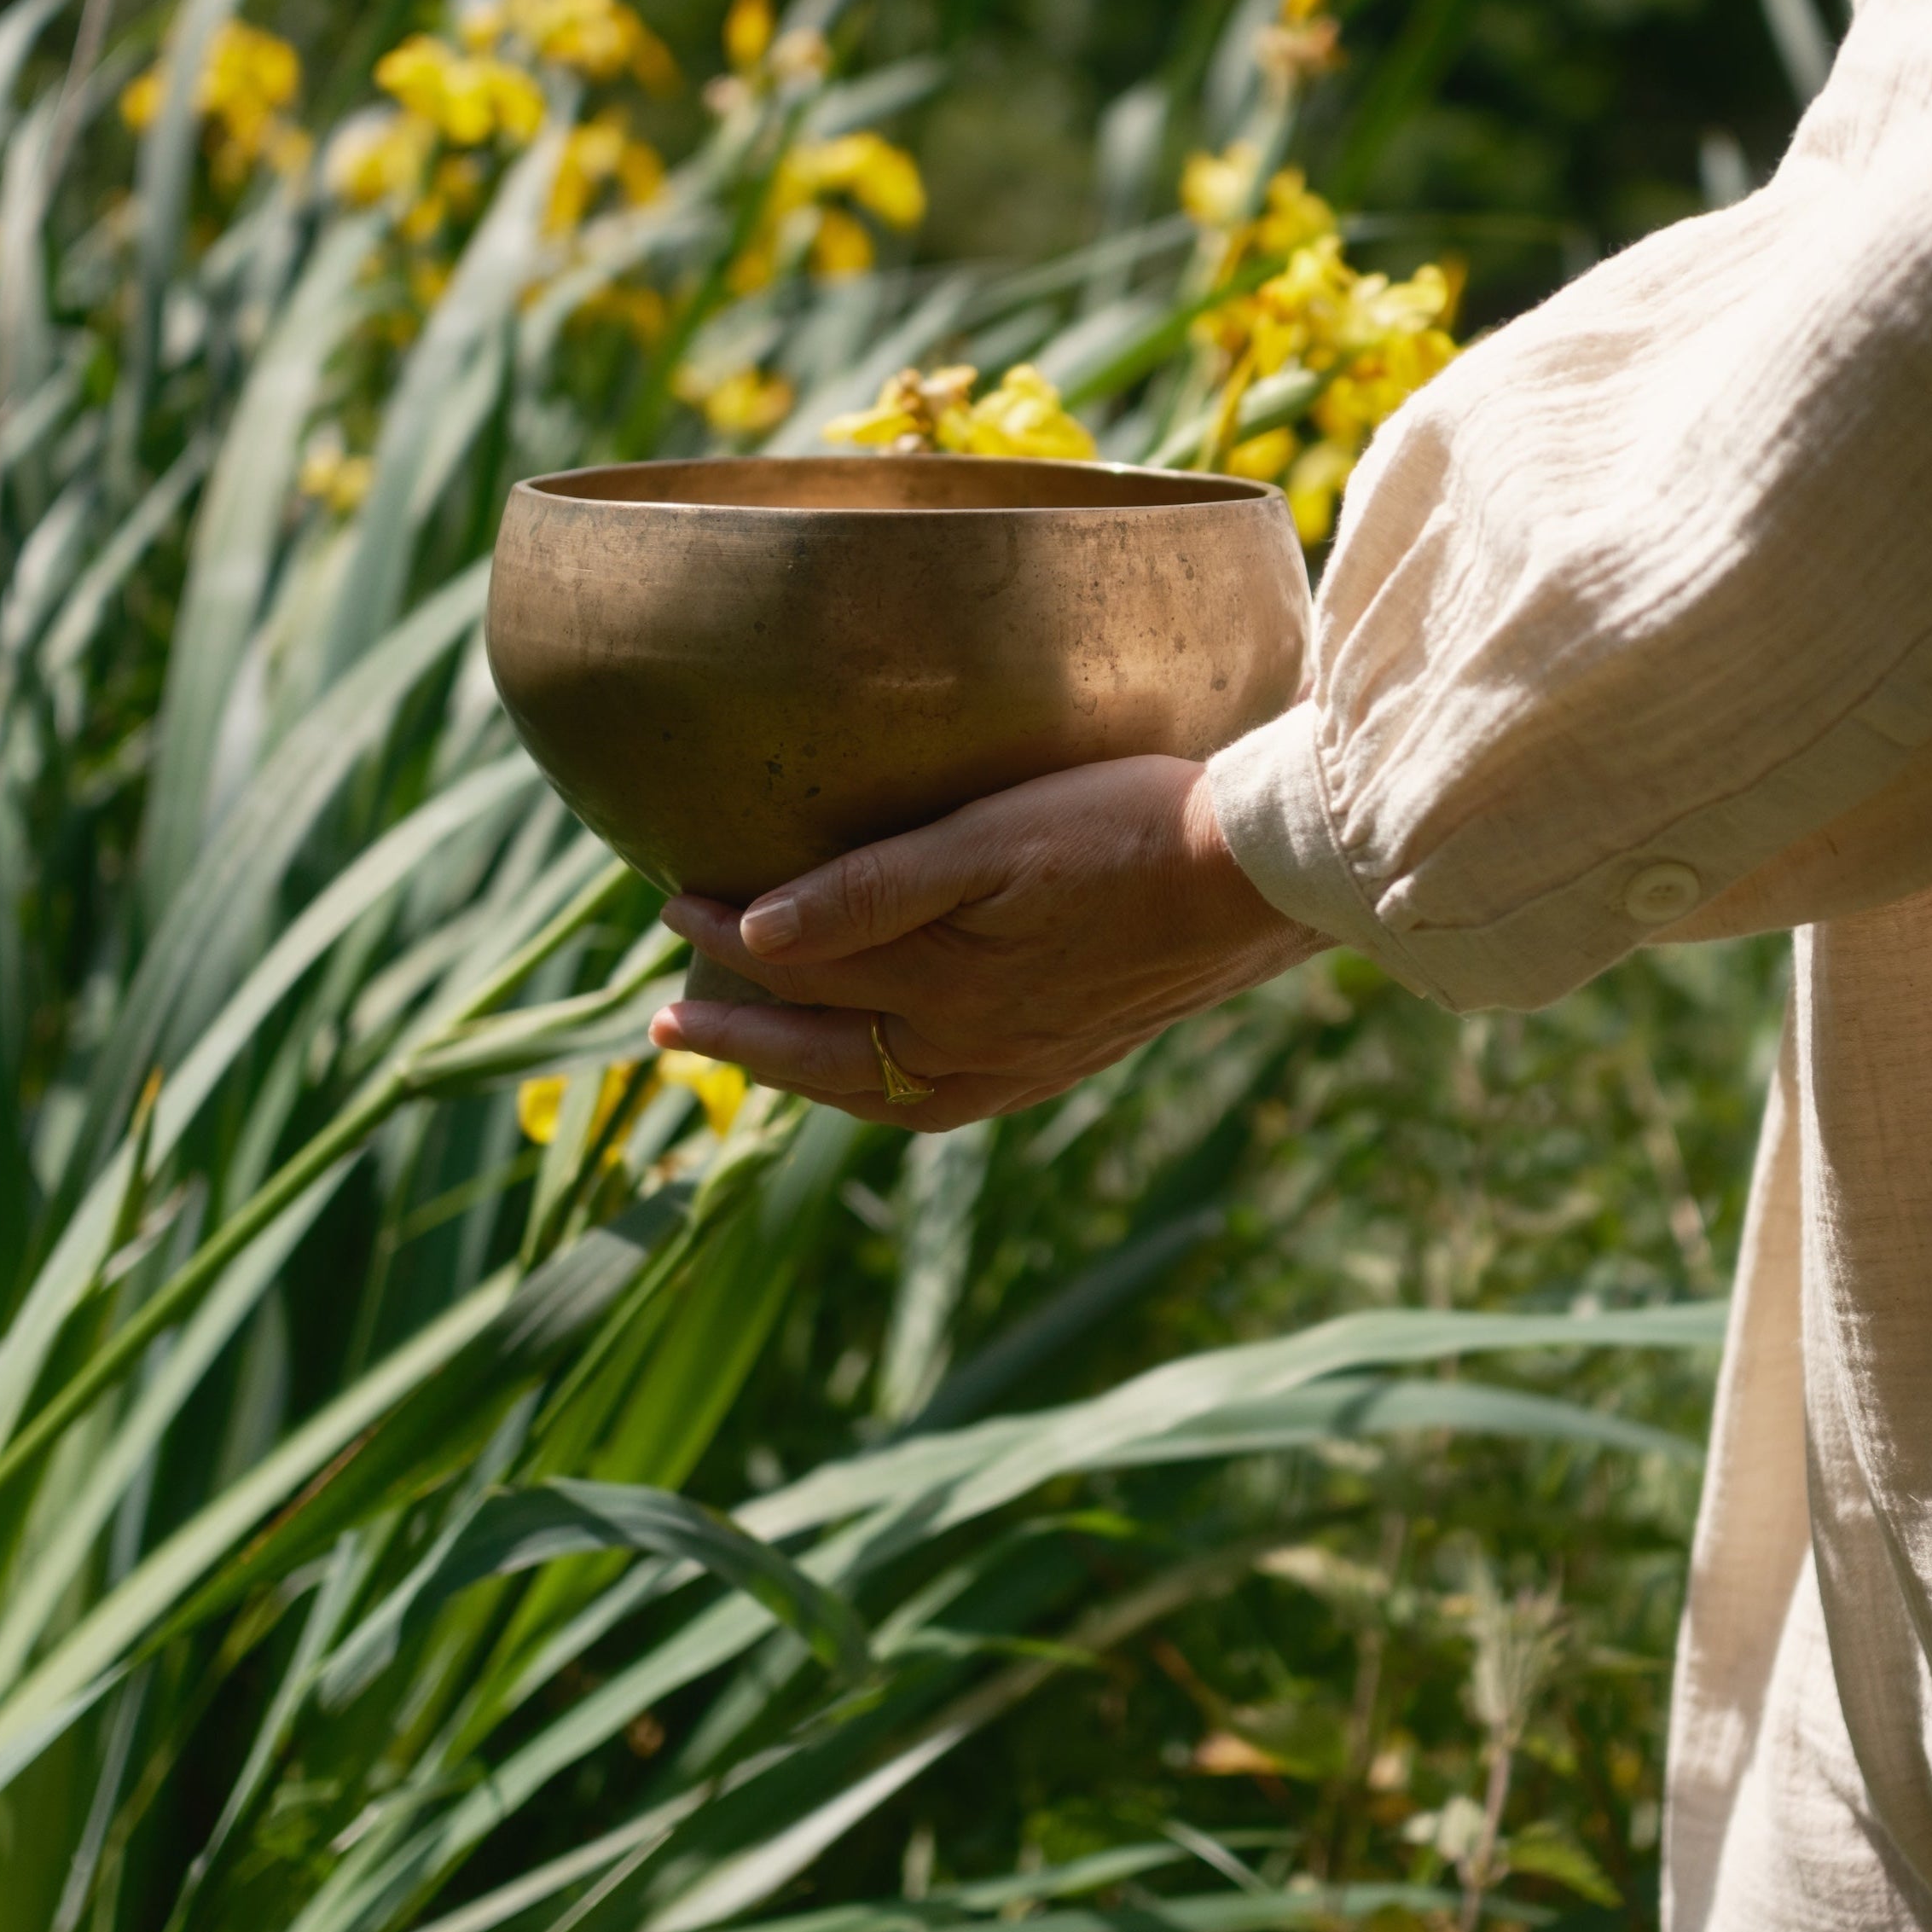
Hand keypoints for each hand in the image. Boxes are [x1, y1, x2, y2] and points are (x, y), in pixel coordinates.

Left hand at [649, 756, 1325, 1127]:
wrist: (1262, 878)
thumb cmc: (1128, 830)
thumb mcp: (994, 841)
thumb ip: (874, 891)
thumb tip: (758, 934)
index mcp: (946, 993)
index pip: (803, 972)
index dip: (727, 942)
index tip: (673, 903)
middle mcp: (975, 1048)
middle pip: (828, 1055)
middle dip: (743, 1039)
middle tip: (669, 1027)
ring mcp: (1025, 1063)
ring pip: (886, 1091)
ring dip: (812, 1075)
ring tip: (763, 1053)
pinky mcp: (1069, 1057)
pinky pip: (953, 1101)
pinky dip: (894, 1095)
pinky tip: (893, 1074)